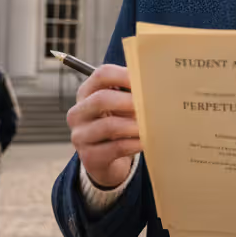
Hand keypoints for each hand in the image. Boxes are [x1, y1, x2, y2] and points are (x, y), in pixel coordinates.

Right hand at [67, 64, 139, 188]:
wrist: (106, 161)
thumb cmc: (117, 125)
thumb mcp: (119, 107)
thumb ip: (131, 93)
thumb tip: (156, 84)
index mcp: (86, 93)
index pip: (102, 75)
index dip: (125, 75)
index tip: (145, 81)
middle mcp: (78, 113)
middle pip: (101, 99)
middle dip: (129, 101)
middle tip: (150, 105)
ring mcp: (80, 136)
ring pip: (109, 126)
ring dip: (134, 125)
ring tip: (151, 125)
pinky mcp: (90, 157)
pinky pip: (116, 148)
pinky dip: (135, 144)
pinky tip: (146, 142)